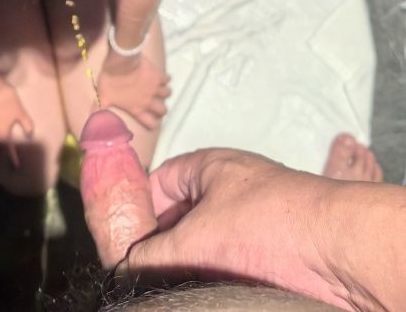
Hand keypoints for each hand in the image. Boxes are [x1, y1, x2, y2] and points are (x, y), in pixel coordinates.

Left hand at [97, 48, 170, 129]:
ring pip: (167, 94)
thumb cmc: (110, 80)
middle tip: (156, 104)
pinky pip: (167, 79)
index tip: (152, 120)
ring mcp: (155, 88)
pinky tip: (160, 76)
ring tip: (159, 89)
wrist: (121, 63)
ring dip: (164, 92)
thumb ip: (98, 109)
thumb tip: (90, 120)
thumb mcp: (102, 97)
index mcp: (136, 108)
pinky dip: (165, 78)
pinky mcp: (158, 75)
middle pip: (163, 110)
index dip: (153, 123)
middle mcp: (148, 101)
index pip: (151, 123)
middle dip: (161, 109)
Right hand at [112, 148, 346, 309]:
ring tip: (177, 288)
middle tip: (147, 274)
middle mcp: (230, 186)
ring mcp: (252, 218)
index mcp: (208, 166)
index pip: (159, 182)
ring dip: (191, 267)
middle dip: (164, 245)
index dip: (139, 210)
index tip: (124, 244)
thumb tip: (123, 269)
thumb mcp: (196, 239)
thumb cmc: (266, 225)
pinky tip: (206, 293)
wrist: (338, 251)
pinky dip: (216, 278)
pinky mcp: (271, 248)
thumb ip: (152, 253)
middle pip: (181, 216)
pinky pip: (231, 261)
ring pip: (206, 243)